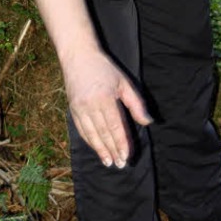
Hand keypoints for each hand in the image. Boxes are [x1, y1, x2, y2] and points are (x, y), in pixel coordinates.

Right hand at [64, 48, 151, 168]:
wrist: (78, 56)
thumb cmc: (105, 69)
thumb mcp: (124, 83)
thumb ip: (136, 104)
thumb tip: (147, 122)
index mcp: (105, 98)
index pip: (115, 126)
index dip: (121, 143)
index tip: (127, 155)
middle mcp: (90, 105)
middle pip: (103, 133)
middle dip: (112, 150)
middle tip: (120, 164)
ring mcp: (79, 108)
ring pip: (91, 134)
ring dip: (100, 150)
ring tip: (108, 162)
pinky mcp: (72, 108)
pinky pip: (81, 129)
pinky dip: (89, 141)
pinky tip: (96, 149)